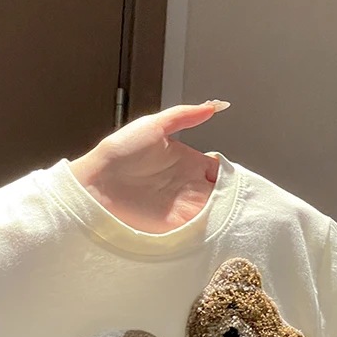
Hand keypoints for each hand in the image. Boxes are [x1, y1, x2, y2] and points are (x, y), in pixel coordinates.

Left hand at [69, 100, 230, 233]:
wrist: (95, 184)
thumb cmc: (117, 154)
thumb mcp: (153, 125)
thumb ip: (184, 115)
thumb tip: (214, 106)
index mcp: (187, 162)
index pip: (218, 169)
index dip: (228, 172)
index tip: (232, 173)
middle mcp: (187, 186)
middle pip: (221, 193)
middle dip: (233, 195)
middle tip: (241, 195)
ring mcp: (182, 207)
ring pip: (214, 212)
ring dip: (225, 213)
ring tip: (236, 211)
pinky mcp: (174, 226)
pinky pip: (199, 229)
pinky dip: (211, 228)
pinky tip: (219, 223)